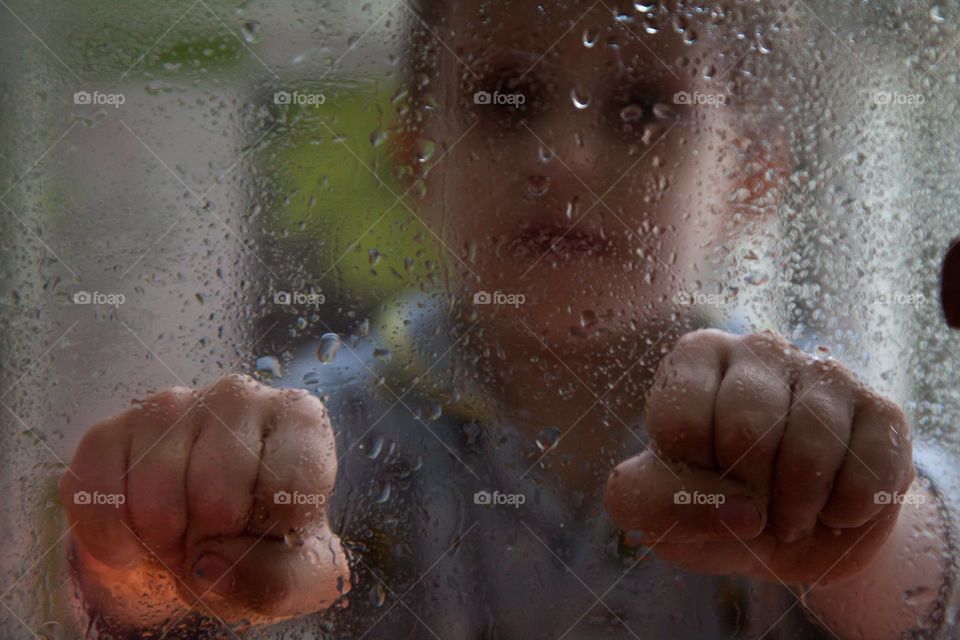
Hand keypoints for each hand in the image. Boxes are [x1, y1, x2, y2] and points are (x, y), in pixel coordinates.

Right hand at [59, 374, 349, 625]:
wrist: (203, 541)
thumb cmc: (266, 543)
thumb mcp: (300, 573)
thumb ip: (276, 578)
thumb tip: (209, 564)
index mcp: (300, 421)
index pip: (290, 480)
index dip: (271, 531)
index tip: (270, 534)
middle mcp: (238, 397)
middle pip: (217, 493)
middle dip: (209, 542)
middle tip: (214, 543)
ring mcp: (172, 406)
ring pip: (155, 494)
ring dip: (162, 542)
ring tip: (180, 537)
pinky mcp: (111, 429)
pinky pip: (96, 495)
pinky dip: (110, 539)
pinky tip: (132, 543)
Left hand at [605, 330, 913, 584]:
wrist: (787, 533)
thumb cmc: (708, 503)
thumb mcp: (653, 508)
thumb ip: (654, 503)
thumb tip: (742, 510)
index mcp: (695, 358)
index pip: (680, 419)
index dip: (690, 477)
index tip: (699, 482)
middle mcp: (759, 350)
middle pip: (746, 425)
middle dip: (745, 491)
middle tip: (749, 509)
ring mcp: (826, 374)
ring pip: (810, 445)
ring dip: (794, 507)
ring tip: (788, 517)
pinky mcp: (881, 411)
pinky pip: (868, 467)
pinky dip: (845, 511)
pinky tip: (832, 510)